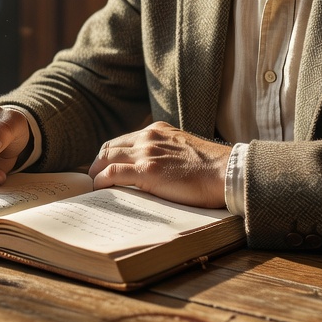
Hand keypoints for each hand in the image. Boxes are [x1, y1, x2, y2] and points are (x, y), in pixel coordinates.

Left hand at [88, 123, 229, 208]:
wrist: (226, 171)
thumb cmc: (212, 168)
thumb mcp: (184, 149)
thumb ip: (166, 152)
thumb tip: (153, 170)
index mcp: (158, 130)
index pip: (122, 140)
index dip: (109, 155)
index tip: (104, 168)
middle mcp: (148, 137)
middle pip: (109, 148)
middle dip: (97, 164)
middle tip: (94, 179)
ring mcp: (147, 152)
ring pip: (106, 159)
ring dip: (96, 173)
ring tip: (95, 188)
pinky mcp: (147, 170)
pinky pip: (112, 174)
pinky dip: (101, 182)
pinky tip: (100, 190)